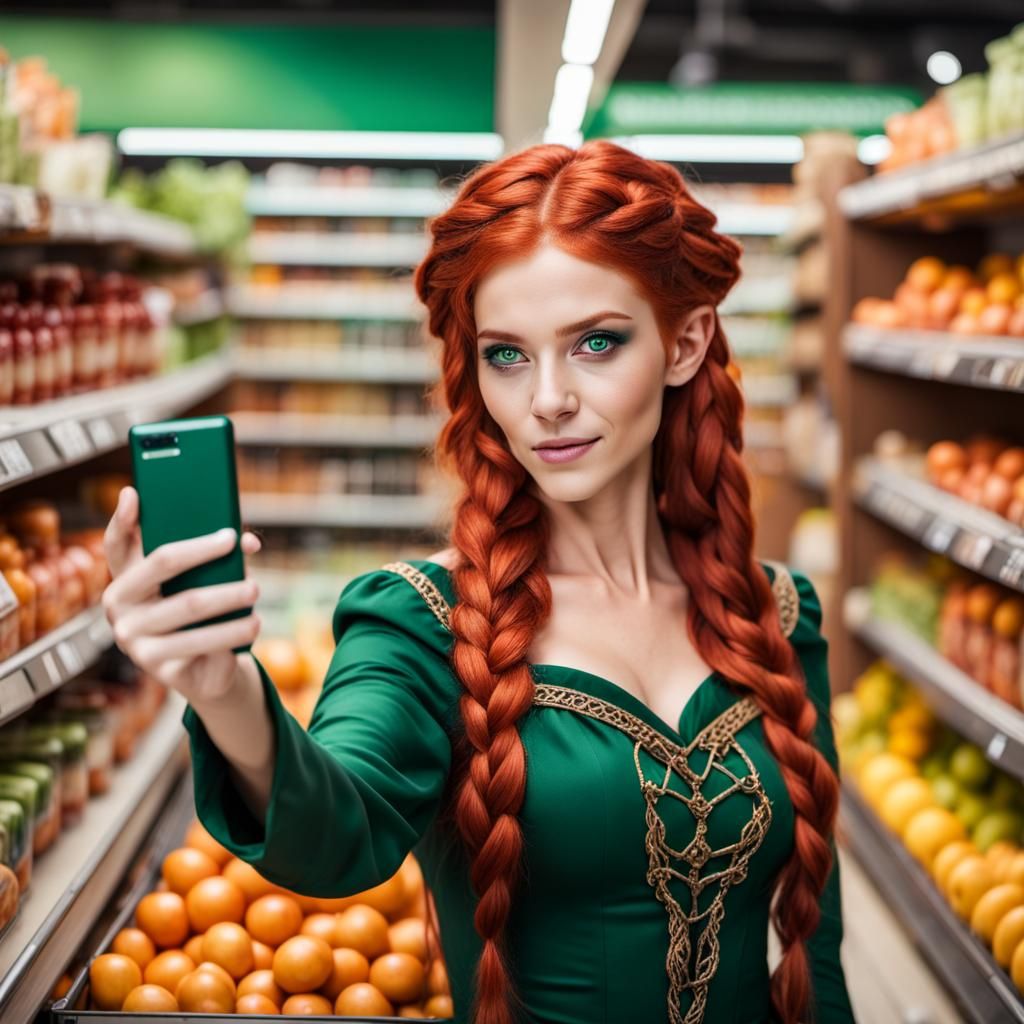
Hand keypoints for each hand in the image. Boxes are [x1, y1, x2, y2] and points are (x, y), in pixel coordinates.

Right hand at [101, 485, 263, 703]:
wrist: (205, 669)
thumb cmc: (201, 613)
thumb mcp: (200, 580)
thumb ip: (213, 554)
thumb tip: (246, 540)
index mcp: (125, 579)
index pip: (116, 544)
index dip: (123, 519)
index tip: (134, 493)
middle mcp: (118, 606)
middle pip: (164, 564)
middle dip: (204, 551)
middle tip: (235, 543)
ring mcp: (132, 638)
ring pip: (190, 604)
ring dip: (229, 595)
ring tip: (254, 591)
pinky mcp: (155, 666)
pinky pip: (201, 642)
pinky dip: (232, 631)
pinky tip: (251, 625)